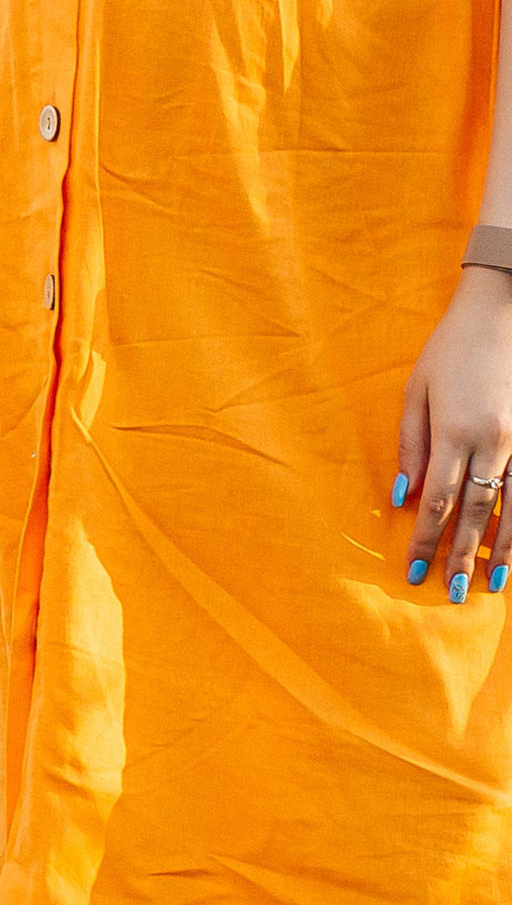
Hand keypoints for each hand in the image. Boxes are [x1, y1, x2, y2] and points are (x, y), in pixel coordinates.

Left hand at [397, 266, 511, 599]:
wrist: (504, 310)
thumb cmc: (450, 350)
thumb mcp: (415, 392)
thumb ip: (410, 446)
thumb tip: (403, 496)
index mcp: (453, 433)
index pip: (436, 502)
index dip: (425, 541)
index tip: (414, 571)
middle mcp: (493, 442)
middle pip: (475, 513)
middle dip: (462, 555)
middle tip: (450, 593)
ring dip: (505, 547)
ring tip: (494, 583)